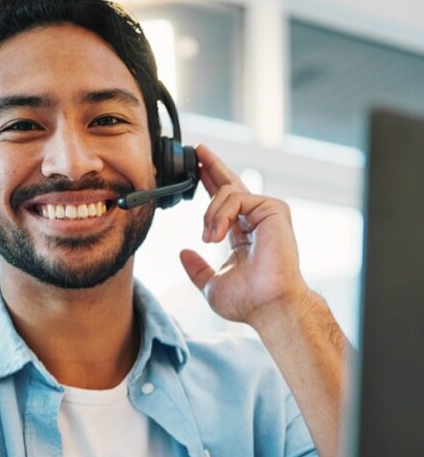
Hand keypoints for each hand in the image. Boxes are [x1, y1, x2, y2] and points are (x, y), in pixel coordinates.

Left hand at [180, 144, 308, 327]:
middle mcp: (256, 219)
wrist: (269, 305)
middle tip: (197, 150)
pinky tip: (216, 234)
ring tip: (208, 238)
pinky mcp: (273, 208)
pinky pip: (236, 198)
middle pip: (232, 183)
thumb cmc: (248, 301)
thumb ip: (197, 268)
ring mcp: (266, 212)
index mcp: (244, 233)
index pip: (225, 202)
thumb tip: (183, 253)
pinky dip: (220, 215)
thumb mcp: (211, 284)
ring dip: (209, 215)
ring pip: (226, 193)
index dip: (210, 184)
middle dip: (212, 166)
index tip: (197, 170)